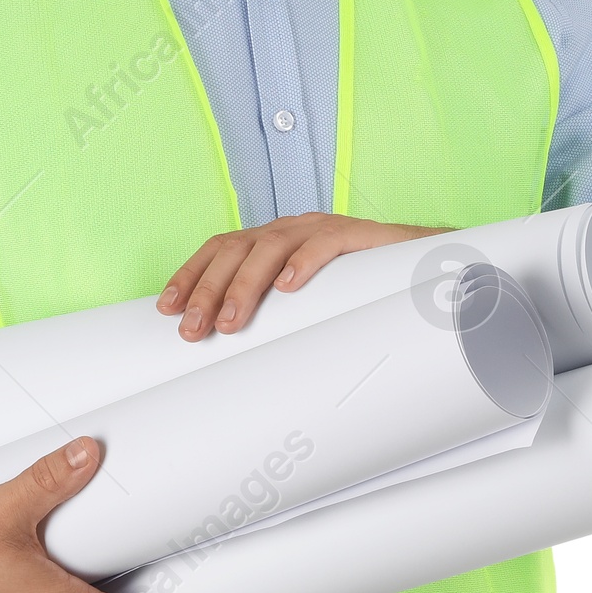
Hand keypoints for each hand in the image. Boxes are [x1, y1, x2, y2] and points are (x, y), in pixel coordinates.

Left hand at [156, 213, 443, 340]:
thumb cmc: (359, 289)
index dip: (190, 275)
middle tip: (192, 330)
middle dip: (208, 289)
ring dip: (246, 283)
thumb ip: (275, 318)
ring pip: (272, 245)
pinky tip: (289, 286)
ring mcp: (323, 229)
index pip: (219, 248)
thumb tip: (232, 364)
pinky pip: (326, 242)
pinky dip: (304, 262)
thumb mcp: (308, 304)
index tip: (166, 309)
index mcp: (272, 241)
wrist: (425, 264)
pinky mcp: (359, 236)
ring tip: (232, 321)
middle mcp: (291, 228)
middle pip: (236, 248)